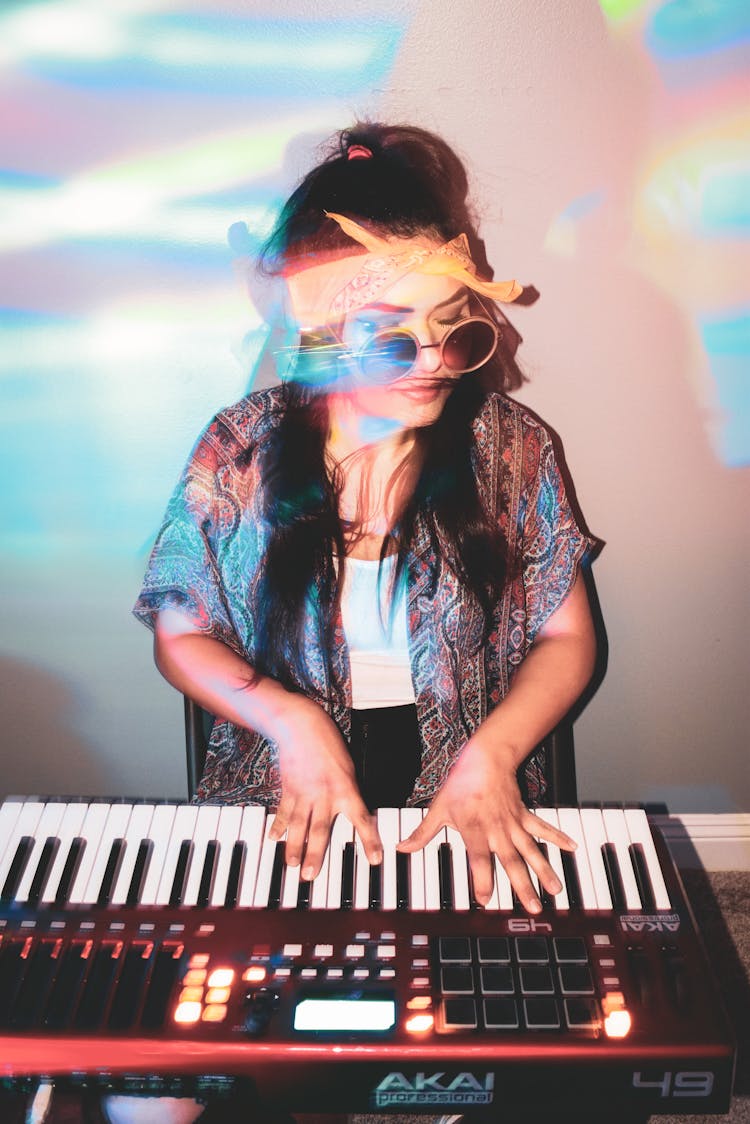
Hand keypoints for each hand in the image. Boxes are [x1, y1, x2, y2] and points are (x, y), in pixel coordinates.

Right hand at [268, 696, 381, 879]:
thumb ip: (348, 792)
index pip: (362, 820)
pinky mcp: (288, 789)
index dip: (369, 841)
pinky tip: (273, 838)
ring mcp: (304, 793)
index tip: (376, 860)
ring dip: (294, 847)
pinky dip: (277, 826)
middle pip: (320, 831)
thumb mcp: (348, 767)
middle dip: (316, 855)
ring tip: (292, 865)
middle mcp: (325, 795)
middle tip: (310, 877)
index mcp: (346, 788)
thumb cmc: (328, 743)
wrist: (300, 725)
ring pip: (298, 826)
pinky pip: (283, 812)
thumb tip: (354, 813)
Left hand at [397, 738, 575, 912]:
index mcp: (474, 829)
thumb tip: (402, 848)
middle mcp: (496, 829)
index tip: (484, 899)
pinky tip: (572, 848)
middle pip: (511, 860)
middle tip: (533, 907)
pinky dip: (558, 837)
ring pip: (531, 849)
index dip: (481, 879)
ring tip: (556, 890)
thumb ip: (423, 833)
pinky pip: (543, 828)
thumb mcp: (438, 808)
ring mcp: (513, 823)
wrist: (485, 758)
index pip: (478, 859)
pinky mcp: (524, 815)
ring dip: (544, 870)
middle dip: (522, 885)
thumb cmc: (460, 784)